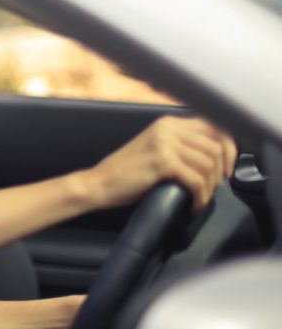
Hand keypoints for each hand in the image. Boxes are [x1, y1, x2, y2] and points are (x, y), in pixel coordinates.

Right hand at [84, 116, 236, 211]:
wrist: (99, 183)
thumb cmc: (127, 173)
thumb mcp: (156, 150)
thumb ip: (181, 146)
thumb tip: (216, 158)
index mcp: (168, 123)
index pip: (215, 127)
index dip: (229, 149)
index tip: (227, 169)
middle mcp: (168, 128)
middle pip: (216, 146)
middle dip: (221, 171)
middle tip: (213, 188)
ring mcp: (164, 143)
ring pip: (209, 164)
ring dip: (210, 186)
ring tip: (200, 198)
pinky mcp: (162, 162)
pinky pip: (196, 180)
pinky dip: (200, 197)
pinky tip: (194, 205)